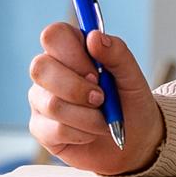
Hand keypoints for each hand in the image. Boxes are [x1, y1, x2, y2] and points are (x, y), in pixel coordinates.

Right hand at [28, 22, 165, 175]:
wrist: (135, 141)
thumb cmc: (131, 103)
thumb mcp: (132, 77)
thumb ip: (117, 53)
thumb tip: (94, 37)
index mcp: (70, 49)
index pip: (53, 35)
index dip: (73, 53)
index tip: (97, 71)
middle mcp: (50, 71)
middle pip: (40, 67)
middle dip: (78, 88)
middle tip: (101, 98)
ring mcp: (41, 99)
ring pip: (52, 104)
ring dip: (88, 117)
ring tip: (103, 119)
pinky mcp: (40, 128)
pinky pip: (55, 130)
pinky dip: (82, 134)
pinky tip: (90, 132)